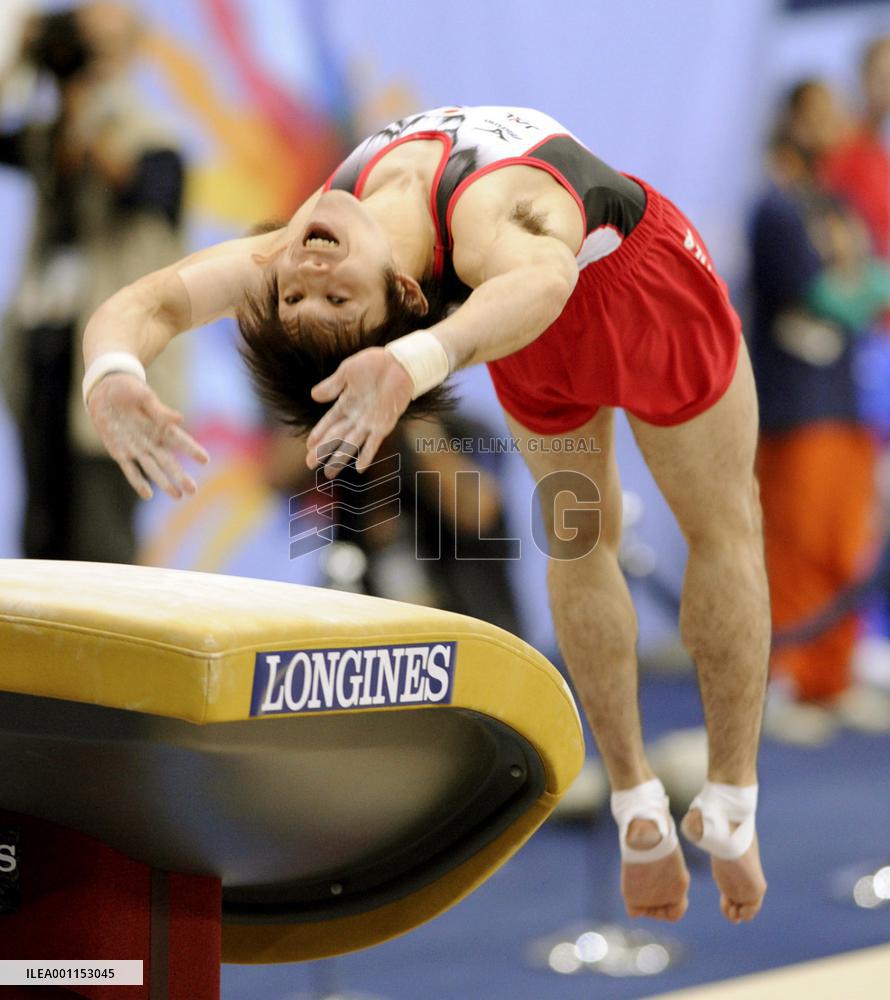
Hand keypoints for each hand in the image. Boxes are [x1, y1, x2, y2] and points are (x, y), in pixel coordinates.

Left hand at [87, 373, 208, 499]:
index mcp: (161, 426)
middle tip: (193, 490)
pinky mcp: (120, 452)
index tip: (205, 460)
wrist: (104, 390)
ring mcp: (136, 448)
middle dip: (180, 476)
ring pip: (153, 469)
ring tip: (178, 496)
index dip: (192, 450)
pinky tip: (147, 495)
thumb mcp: (143, 396)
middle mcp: (152, 440)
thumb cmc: (128, 389)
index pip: (180, 440)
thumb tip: (180, 420)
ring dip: (165, 483)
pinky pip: (130, 470)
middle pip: (169, 461)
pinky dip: (138, 482)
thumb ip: (159, 411)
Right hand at [306, 347, 412, 478]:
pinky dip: (366, 455)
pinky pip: (373, 443)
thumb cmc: (373, 364)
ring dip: (340, 458)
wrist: (399, 363)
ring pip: (350, 444)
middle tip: (309, 464)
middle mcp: (356, 416)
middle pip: (335, 437)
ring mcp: (369, 422)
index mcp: (345, 403)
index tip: (308, 447)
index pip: (328, 423)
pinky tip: (359, 468)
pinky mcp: (384, 424)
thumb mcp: (347, 371)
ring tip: (329, 473)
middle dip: (322, 451)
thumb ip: (332, 385)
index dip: (318, 435)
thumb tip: (313, 396)